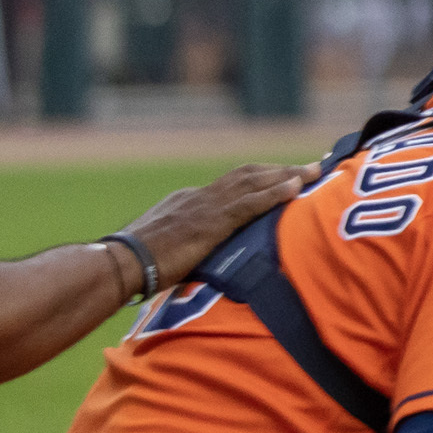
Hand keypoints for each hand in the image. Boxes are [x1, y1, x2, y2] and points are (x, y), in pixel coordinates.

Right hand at [120, 162, 311, 284]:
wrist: (118, 264)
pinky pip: (249, 204)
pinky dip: (274, 194)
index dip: (262, 178)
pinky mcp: (209, 223)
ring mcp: (204, 208)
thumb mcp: (165, 249)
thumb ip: (186, 247)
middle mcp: (198, 197)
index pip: (232, 184)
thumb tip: (198, 261)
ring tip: (314, 171)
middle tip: (311, 167)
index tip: (285, 176)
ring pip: (254, 183)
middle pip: (248, 175)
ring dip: (287, 176)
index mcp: (188, 202)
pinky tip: (296, 189)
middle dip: (281, 170)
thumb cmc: (135, 266)